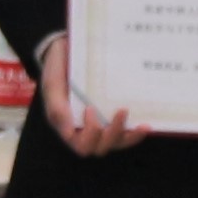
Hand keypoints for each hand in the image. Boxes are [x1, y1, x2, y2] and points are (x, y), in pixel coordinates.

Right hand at [34, 37, 145, 158]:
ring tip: (141, 125)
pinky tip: (145, 125)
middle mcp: (84, 128)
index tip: (90, 109)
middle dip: (113, 134)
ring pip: (115, 143)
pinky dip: (135, 133)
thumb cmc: (57, 68)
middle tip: (121, 111)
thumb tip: (69, 133)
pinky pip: (125, 133)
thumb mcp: (52, 85)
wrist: (66, 49)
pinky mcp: (112, 116)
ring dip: (129, 137)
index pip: (81, 145)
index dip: (89, 134)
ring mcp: (100, 124)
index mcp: (67, 125)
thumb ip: (57, 108)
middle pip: (100, 148)